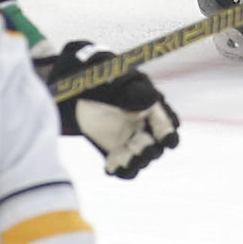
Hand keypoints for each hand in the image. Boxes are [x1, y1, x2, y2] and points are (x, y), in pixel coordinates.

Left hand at [47, 42, 179, 180]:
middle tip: (139, 147)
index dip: (169, 131)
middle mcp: (144, 124)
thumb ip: (132, 89)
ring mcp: (129, 139)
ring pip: (141, 158)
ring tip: (123, 159)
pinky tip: (109, 166)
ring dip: (135, 162)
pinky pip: (122, 167)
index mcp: (150, 102)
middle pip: (157, 145)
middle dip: (151, 149)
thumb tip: (151, 100)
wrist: (74, 85)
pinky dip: (119, 169)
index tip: (167, 140)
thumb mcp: (114, 76)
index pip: (167, 121)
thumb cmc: (99, 74)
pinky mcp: (114, 151)